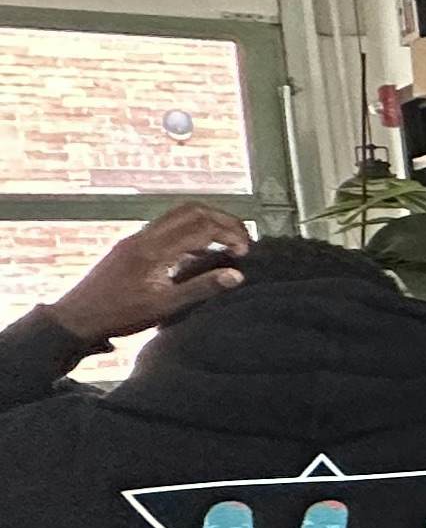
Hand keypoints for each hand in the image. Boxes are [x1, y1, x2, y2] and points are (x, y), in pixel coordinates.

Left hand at [52, 205, 251, 343]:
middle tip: (243, 238)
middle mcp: (145, 236)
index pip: (202, 227)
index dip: (230, 234)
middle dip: (223, 219)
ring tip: (227, 240)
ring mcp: (136, 238)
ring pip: (178, 214)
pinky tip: (199, 252)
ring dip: (207, 221)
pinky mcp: (131, 244)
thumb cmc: (121, 315)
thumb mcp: (165, 306)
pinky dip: (190, 230)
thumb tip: (238, 275)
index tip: (246, 252)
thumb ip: (202, 288)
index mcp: (155, 249)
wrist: (77, 317)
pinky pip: (166, 226)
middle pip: (192, 210)